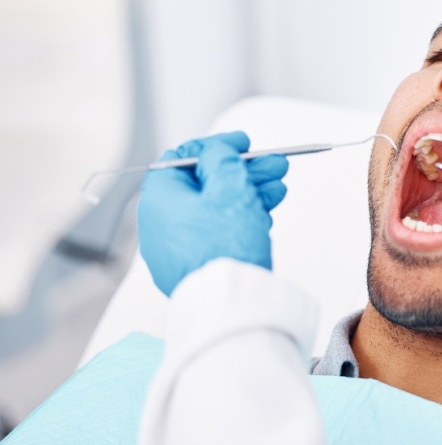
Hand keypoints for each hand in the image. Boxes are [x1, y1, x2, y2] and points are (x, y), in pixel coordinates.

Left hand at [137, 132, 289, 295]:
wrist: (229, 301)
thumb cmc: (224, 245)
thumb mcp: (229, 186)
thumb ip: (222, 158)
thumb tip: (216, 151)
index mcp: (159, 197)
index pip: (184, 157)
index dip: (217, 145)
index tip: (243, 143)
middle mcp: (160, 222)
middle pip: (205, 183)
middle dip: (243, 172)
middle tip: (274, 166)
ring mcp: (176, 247)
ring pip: (215, 208)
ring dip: (248, 194)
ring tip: (278, 189)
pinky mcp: (193, 266)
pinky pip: (216, 231)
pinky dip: (239, 218)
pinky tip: (264, 214)